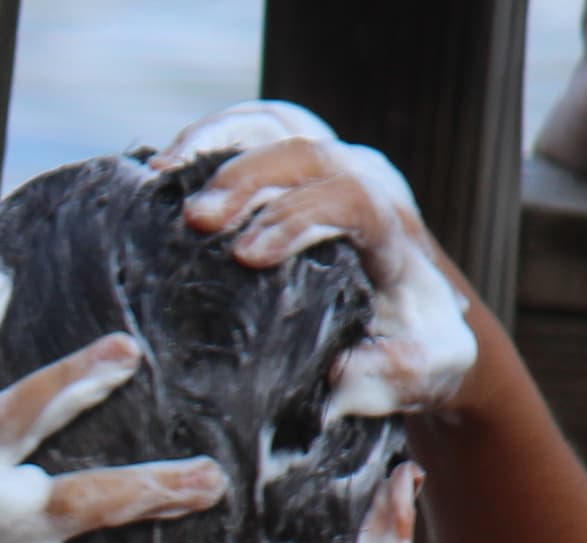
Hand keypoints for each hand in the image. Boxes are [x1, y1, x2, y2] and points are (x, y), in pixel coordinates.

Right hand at [162, 104, 475, 422]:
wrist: (421, 310)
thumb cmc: (414, 342)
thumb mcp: (421, 369)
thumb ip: (389, 373)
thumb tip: (338, 371)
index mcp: (393, 232)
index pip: (351, 200)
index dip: (297, 220)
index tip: (246, 257)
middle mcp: (367, 182)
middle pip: (308, 153)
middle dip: (247, 179)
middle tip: (195, 219)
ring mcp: (334, 163)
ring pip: (279, 125)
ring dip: (220, 141)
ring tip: (165, 173)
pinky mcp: (301, 163)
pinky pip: (256, 125)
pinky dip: (211, 134)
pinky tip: (166, 165)